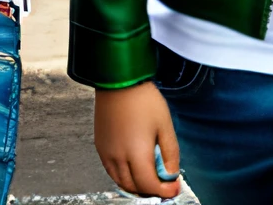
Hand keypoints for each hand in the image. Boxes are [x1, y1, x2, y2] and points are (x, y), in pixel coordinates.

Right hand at [94, 82, 181, 199]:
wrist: (119, 81)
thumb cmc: (143, 99)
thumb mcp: (165, 126)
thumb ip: (170, 154)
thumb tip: (172, 174)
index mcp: (136, 153)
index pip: (149, 185)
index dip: (163, 191)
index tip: (173, 189)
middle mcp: (118, 157)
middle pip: (134, 187)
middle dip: (150, 190)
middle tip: (163, 185)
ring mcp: (106, 153)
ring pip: (120, 182)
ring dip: (136, 186)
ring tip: (150, 178)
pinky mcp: (99, 146)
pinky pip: (110, 171)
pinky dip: (123, 176)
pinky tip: (133, 168)